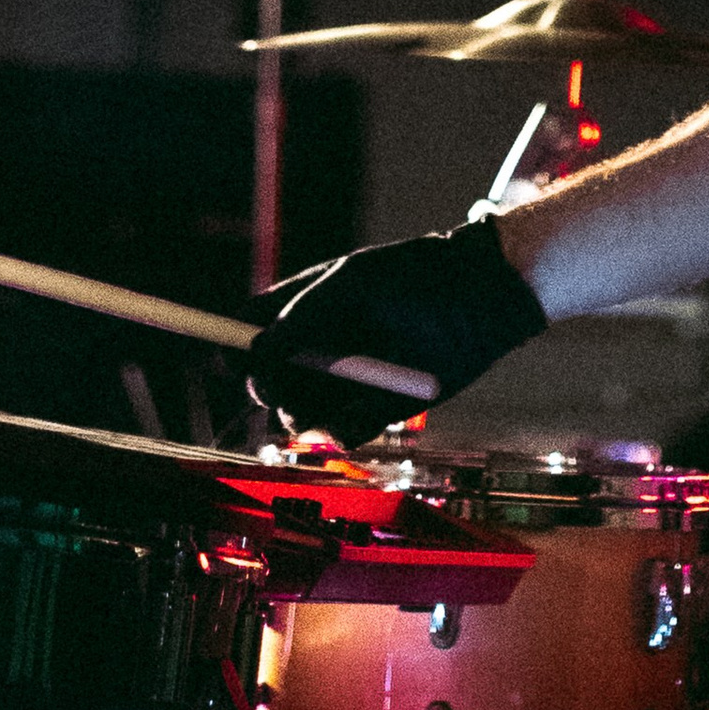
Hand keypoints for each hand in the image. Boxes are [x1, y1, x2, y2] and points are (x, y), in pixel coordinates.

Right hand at [246, 218, 546, 448]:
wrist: (478, 296)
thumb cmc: (412, 276)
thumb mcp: (347, 283)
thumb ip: (298, 317)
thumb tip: (255, 353)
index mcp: (305, 311)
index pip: (252, 334)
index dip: (235, 349)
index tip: (229, 358)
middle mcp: (320, 352)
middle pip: (269, 385)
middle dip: (270, 388)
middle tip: (281, 383)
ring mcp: (347, 385)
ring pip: (302, 417)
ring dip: (307, 411)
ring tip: (339, 382)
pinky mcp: (377, 412)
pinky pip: (343, 433)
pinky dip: (346, 424)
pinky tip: (371, 395)